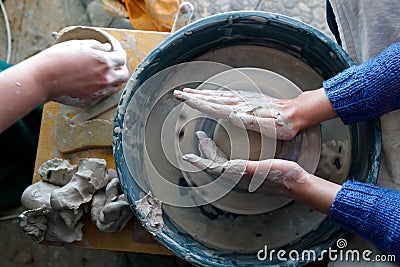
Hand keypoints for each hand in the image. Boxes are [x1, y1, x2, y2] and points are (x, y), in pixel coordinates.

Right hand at [33, 39, 128, 106]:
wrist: (43, 78)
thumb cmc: (57, 59)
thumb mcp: (78, 45)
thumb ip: (96, 46)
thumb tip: (106, 48)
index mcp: (104, 63)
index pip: (122, 58)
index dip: (119, 53)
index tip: (116, 52)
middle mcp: (105, 79)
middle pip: (124, 75)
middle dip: (121, 68)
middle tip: (114, 64)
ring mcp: (99, 91)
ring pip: (115, 87)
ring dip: (113, 80)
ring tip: (102, 74)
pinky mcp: (91, 100)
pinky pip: (102, 95)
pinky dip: (101, 88)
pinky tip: (92, 83)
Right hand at [174, 88, 298, 139]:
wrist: (296, 113)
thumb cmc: (281, 125)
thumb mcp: (266, 127)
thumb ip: (249, 120)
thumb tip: (232, 114)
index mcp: (240, 110)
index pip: (212, 105)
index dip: (196, 101)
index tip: (182, 97)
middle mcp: (239, 102)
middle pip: (211, 98)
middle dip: (194, 96)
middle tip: (178, 93)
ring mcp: (244, 99)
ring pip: (218, 95)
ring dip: (203, 94)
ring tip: (191, 92)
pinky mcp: (249, 98)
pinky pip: (227, 95)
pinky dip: (216, 94)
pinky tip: (214, 94)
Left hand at [182, 131, 308, 197]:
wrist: (298, 184)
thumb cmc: (283, 175)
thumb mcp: (263, 168)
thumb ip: (244, 168)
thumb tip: (225, 167)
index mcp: (240, 175)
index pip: (213, 168)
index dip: (199, 162)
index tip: (187, 156)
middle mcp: (239, 176)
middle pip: (214, 164)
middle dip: (205, 151)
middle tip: (200, 136)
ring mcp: (245, 175)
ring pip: (222, 163)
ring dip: (213, 152)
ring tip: (208, 140)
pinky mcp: (251, 172)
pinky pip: (231, 163)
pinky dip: (224, 154)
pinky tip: (228, 148)